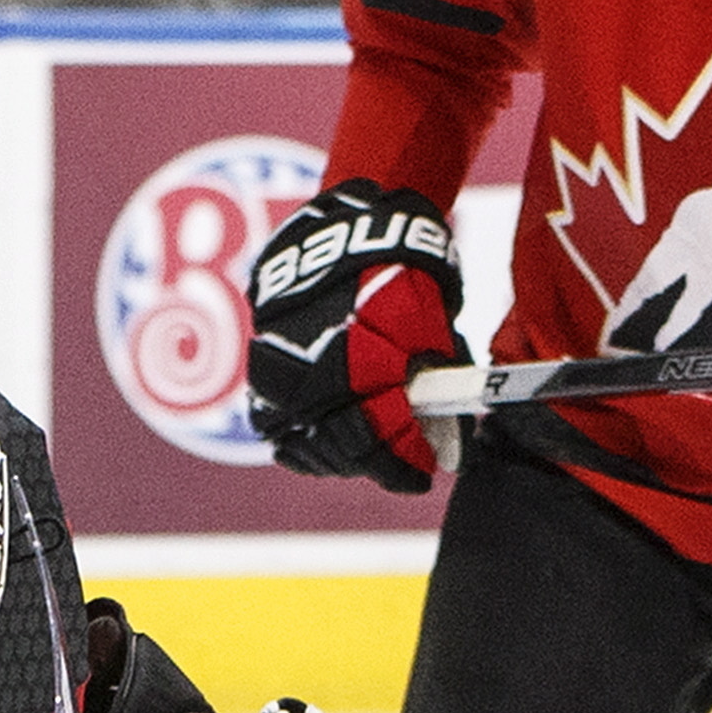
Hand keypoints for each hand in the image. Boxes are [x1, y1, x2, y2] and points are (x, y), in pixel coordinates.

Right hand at [244, 179, 464, 493]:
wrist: (338, 235)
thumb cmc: (396, 277)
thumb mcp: (432, 329)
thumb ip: (436, 387)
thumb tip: (450, 445)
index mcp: (363, 369)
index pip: (384, 446)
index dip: (406, 469)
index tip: (422, 477)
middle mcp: (316, 380)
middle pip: (345, 455)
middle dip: (376, 465)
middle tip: (398, 466)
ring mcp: (283, 380)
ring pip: (308, 449)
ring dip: (339, 459)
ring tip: (364, 455)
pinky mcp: (262, 375)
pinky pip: (279, 430)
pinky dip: (304, 443)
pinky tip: (327, 443)